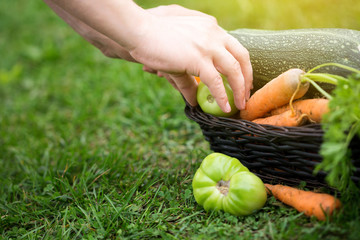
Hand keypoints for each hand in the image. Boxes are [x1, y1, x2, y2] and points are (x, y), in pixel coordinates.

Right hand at [130, 6, 252, 110]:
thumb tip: (192, 99)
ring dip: (239, 90)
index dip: (241, 65)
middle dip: (247, 78)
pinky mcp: (197, 58)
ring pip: (233, 70)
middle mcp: (213, 33)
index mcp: (210, 26)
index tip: (242, 79)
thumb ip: (186, 77)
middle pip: (241, 57)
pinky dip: (221, 96)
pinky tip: (225, 107)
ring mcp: (207, 45)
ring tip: (240, 105)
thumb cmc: (152, 37)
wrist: (138, 30)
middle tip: (246, 94)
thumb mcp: (176, 55)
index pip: (234, 46)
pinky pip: (215, 81)